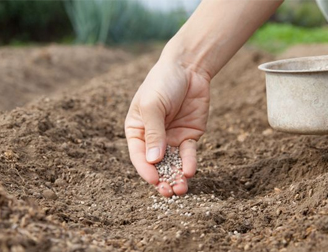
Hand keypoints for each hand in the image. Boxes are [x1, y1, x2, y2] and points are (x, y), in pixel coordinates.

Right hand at [124, 59, 209, 196]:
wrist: (189, 68)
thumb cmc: (162, 82)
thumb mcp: (152, 105)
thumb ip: (154, 132)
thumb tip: (153, 160)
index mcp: (137, 130)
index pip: (138, 155)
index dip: (145, 170)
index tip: (154, 180)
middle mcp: (153, 138)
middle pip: (156, 164)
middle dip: (162, 179)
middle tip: (168, 192)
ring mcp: (172, 138)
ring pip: (173, 163)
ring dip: (176, 177)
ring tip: (181, 189)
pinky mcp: (189, 136)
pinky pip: (188, 154)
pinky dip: (189, 163)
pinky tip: (190, 171)